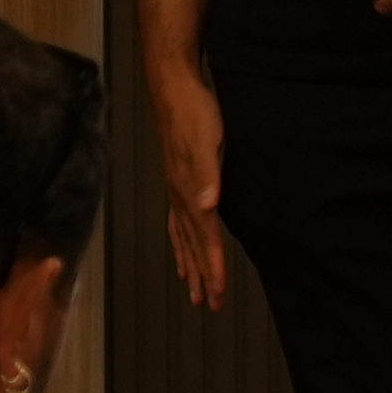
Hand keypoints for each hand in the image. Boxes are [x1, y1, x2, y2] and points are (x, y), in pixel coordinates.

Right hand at [154, 56, 231, 316]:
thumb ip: (208, 175)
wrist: (174, 88)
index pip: (204, 238)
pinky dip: (182, 241)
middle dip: (201, 276)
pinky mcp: (177, 179)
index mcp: (190, 192)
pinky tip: (184, 246)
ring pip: (183, 237)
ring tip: (195, 288)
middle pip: (192, 245)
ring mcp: (176, 189)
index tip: (218, 294)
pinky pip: (178, 221)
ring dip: (190, 264)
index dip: (212, 267)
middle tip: (210, 304)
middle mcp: (180, 195)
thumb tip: (207, 206)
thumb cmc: (194, 112)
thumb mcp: (207, 141)